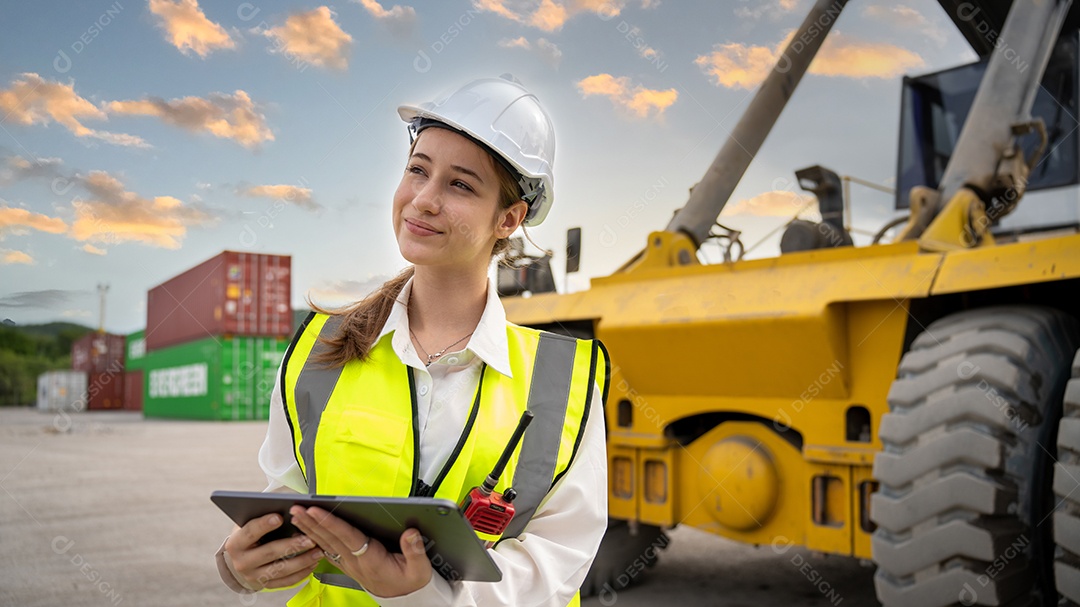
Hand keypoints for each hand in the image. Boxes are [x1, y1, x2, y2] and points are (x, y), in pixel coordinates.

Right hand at [225, 513, 323, 589]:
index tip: (280, 517)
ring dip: (302, 561)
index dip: (264, 524)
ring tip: (318, 552)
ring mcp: (254, 576)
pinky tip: (313, 563)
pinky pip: (286, 581)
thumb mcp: (250, 523)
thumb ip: (265, 517)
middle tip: (309, 539)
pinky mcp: (266, 585)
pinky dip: (301, 573)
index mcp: (236, 543)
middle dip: (291, 546)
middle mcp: (242, 562)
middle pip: (269, 553)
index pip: (249, 532)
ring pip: (281, 570)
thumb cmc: (251, 535)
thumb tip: (289, 510)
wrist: (241, 559)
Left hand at [289, 506, 432, 597]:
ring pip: (325, 544)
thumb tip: (411, 533)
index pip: (347, 537)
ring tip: (296, 516)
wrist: (402, 597)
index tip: (316, 510)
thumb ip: (415, 551)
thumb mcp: (419, 570)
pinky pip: (327, 550)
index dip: (331, 523)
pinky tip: (305, 532)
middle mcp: (355, 561)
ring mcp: (349, 563)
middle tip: (296, 509)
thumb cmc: (409, 581)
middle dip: (312, 522)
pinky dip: (314, 539)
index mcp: (371, 559)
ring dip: (309, 529)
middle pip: (330, 539)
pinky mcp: (347, 563)